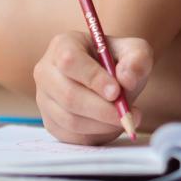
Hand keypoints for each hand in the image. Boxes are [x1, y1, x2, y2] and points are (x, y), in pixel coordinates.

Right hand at [34, 31, 151, 144]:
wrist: (107, 81)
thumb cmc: (117, 63)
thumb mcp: (134, 52)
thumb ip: (137, 60)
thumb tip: (126, 79)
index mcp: (63, 45)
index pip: (69, 61)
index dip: (93, 78)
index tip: (116, 92)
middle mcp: (46, 71)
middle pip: (68, 95)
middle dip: (102, 109)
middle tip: (127, 114)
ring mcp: (44, 98)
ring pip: (70, 119)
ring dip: (102, 124)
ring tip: (123, 118)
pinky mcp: (50, 122)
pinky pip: (70, 136)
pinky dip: (94, 135)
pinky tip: (109, 125)